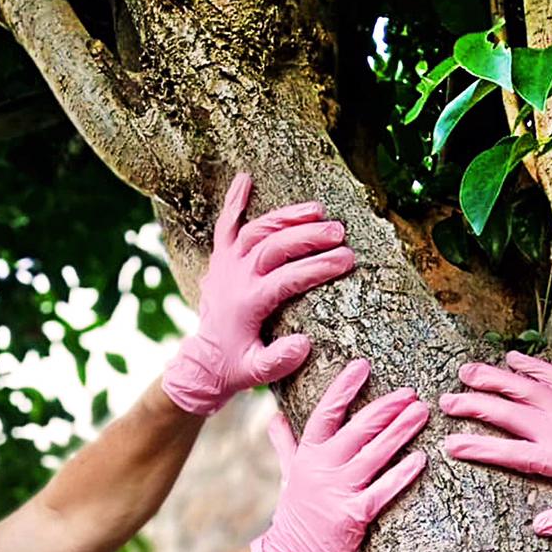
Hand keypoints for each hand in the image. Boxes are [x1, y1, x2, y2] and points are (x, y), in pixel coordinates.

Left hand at [161, 173, 353, 414]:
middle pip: (274, 246)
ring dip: (287, 217)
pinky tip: (246, 177)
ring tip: (319, 209)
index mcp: (249, 302)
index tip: (346, 260)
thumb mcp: (259, 373)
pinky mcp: (221, 258)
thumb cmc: (238, 367)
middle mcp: (236, 276)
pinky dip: (234, 201)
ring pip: (257, 230)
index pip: (288, 278)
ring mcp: (226, 263)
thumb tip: (303, 342)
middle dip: (309, 237)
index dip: (318, 268)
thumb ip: (278, 360)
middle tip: (340, 232)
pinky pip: (225, 225)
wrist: (205, 362)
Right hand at [250, 359, 427, 551]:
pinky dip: (402, 474)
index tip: (362, 366)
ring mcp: (338, 491)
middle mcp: (323, 468)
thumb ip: (285, 443)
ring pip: (375, 454)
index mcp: (308, 454)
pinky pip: (383, 490)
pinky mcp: (355, 515)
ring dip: (400, 432)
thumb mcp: (288, 473)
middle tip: (410, 393)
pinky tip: (421, 459)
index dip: (343, 388)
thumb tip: (274, 416)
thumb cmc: (296, 513)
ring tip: (421, 413)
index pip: (326, 412)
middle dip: (386, 408)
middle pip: (358, 429)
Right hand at [440, 351, 551, 532]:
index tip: (450, 445)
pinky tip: (510, 359)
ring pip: (522, 387)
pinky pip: (550, 374)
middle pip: (505, 413)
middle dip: (472, 405)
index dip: (476, 448)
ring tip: (465, 371)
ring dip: (492, 378)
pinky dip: (529, 365)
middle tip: (445, 402)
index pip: (507, 453)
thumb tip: (537, 527)